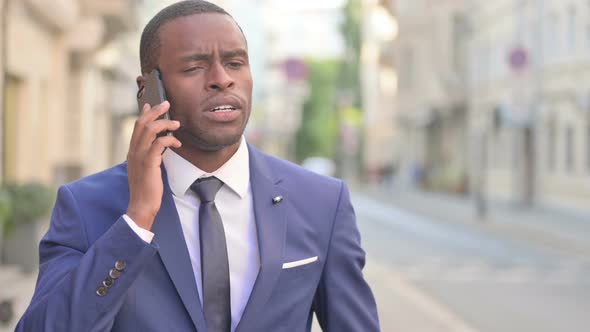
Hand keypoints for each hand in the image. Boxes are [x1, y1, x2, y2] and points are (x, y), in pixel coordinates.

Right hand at [126, 101, 180, 229]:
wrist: (142, 204)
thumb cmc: (147, 189)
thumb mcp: (146, 168)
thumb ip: (150, 156)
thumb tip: (158, 146)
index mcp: (132, 151)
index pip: (136, 127)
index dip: (144, 114)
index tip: (150, 104)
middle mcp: (133, 151)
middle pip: (142, 123)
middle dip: (155, 111)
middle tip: (167, 103)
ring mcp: (139, 156)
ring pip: (150, 130)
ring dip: (165, 123)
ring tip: (177, 124)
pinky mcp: (149, 162)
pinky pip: (160, 143)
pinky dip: (170, 139)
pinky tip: (178, 143)